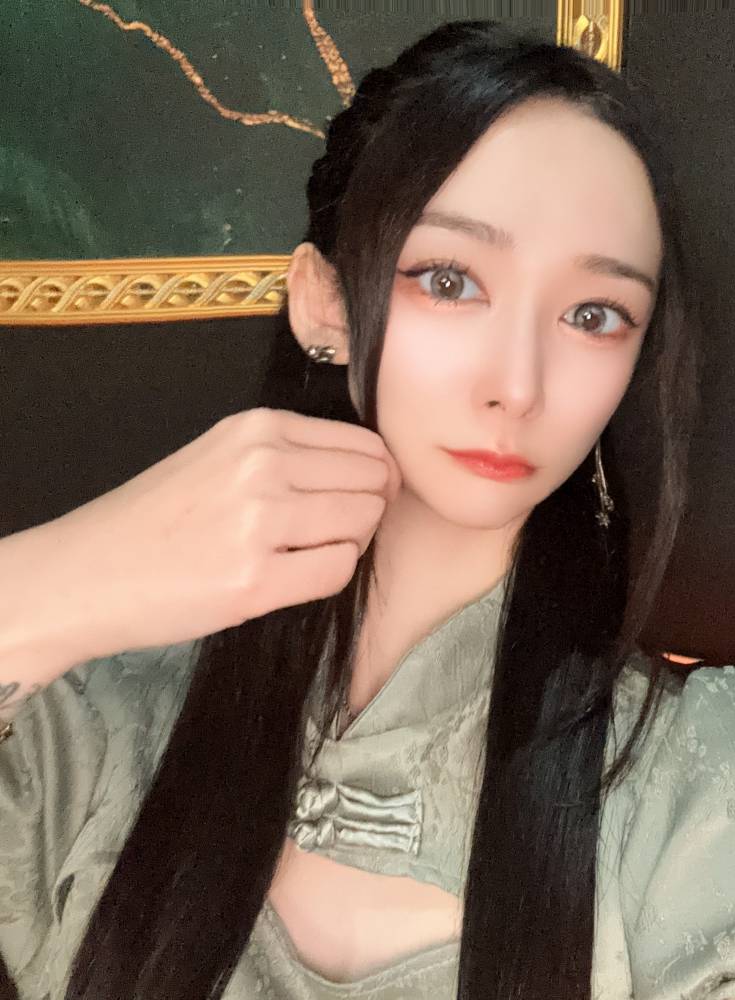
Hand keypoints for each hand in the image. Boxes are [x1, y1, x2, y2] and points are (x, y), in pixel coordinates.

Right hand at [47, 407, 400, 659]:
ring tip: (306, 554)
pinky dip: (327, 576)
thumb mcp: (221, 455)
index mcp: (259, 427)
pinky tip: (291, 576)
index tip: (359, 499)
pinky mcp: (256, 579)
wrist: (86, 573)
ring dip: (348, 543)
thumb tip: (374, 472)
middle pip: (373, 482)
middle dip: (367, 510)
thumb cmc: (159, 518)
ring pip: (363, 523)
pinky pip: (339, 571)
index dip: (375, 478)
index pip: (365, 445)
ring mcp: (260, 521)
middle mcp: (264, 464)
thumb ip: (290, 454)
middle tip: (332, 533)